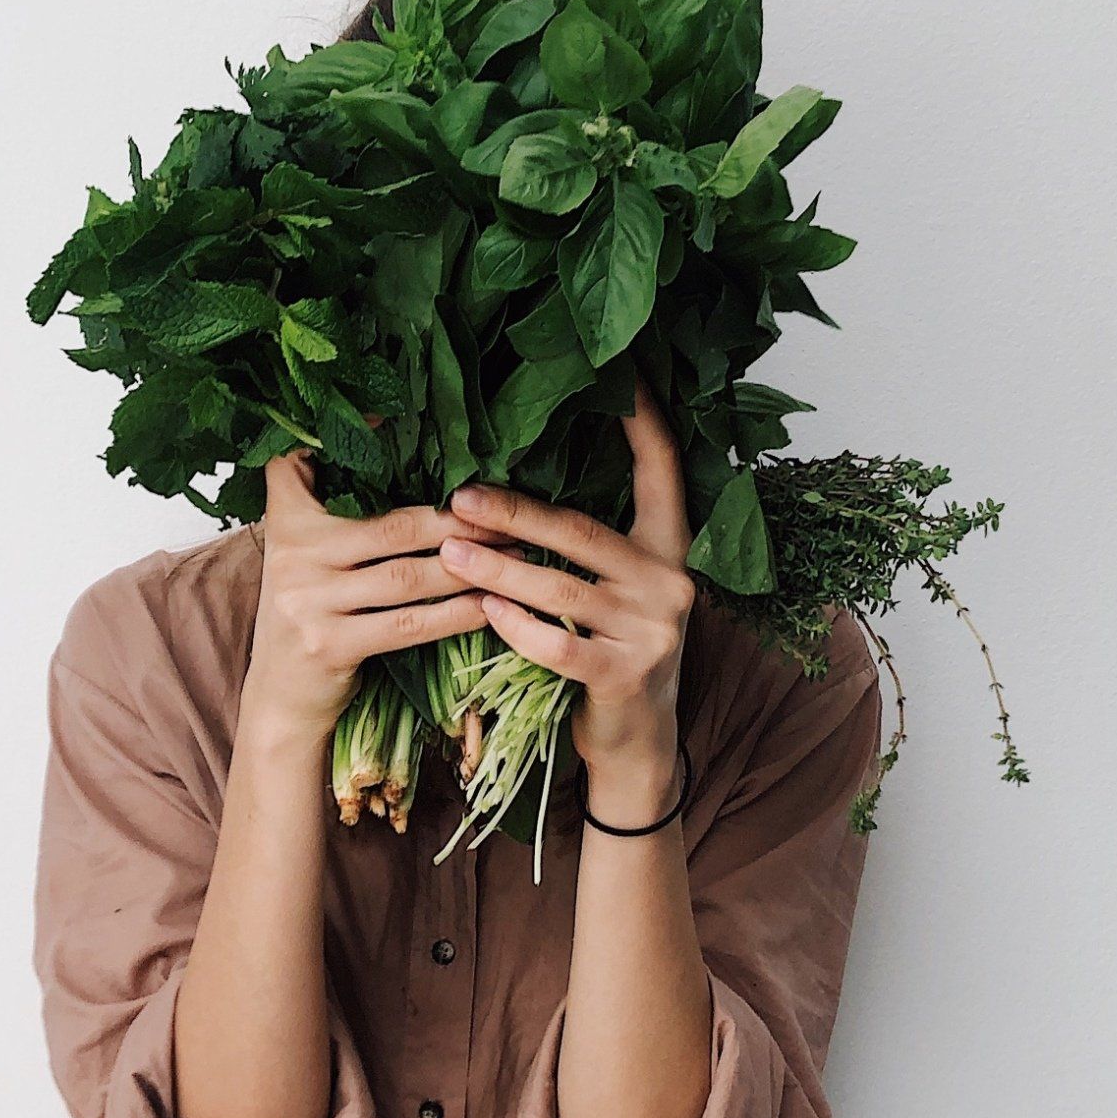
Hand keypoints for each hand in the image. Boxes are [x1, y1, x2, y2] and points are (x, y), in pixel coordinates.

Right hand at [243, 452, 496, 740]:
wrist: (280, 698)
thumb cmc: (309, 614)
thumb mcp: (303, 555)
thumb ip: (330, 509)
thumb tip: (394, 452)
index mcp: (287, 521)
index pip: (304, 463)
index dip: (354, 438)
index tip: (399, 415)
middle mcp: (293, 555)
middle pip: (394, 527)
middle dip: (458, 521)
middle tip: (508, 516)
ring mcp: (308, 601)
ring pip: (407, 576)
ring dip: (468, 567)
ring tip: (513, 558)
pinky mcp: (330, 645)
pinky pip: (408, 624)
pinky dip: (454, 615)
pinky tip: (488, 606)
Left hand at [437, 384, 693, 806]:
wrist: (638, 744)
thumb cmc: (610, 652)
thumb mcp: (616, 592)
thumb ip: (588, 546)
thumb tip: (510, 489)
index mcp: (668, 549)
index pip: (661, 470)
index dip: (643, 421)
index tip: (622, 373)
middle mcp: (669, 583)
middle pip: (581, 531)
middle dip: (514, 512)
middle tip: (457, 496)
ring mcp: (652, 632)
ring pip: (560, 589)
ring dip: (496, 570)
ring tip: (447, 552)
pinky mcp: (625, 676)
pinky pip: (557, 646)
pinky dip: (515, 628)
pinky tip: (481, 612)